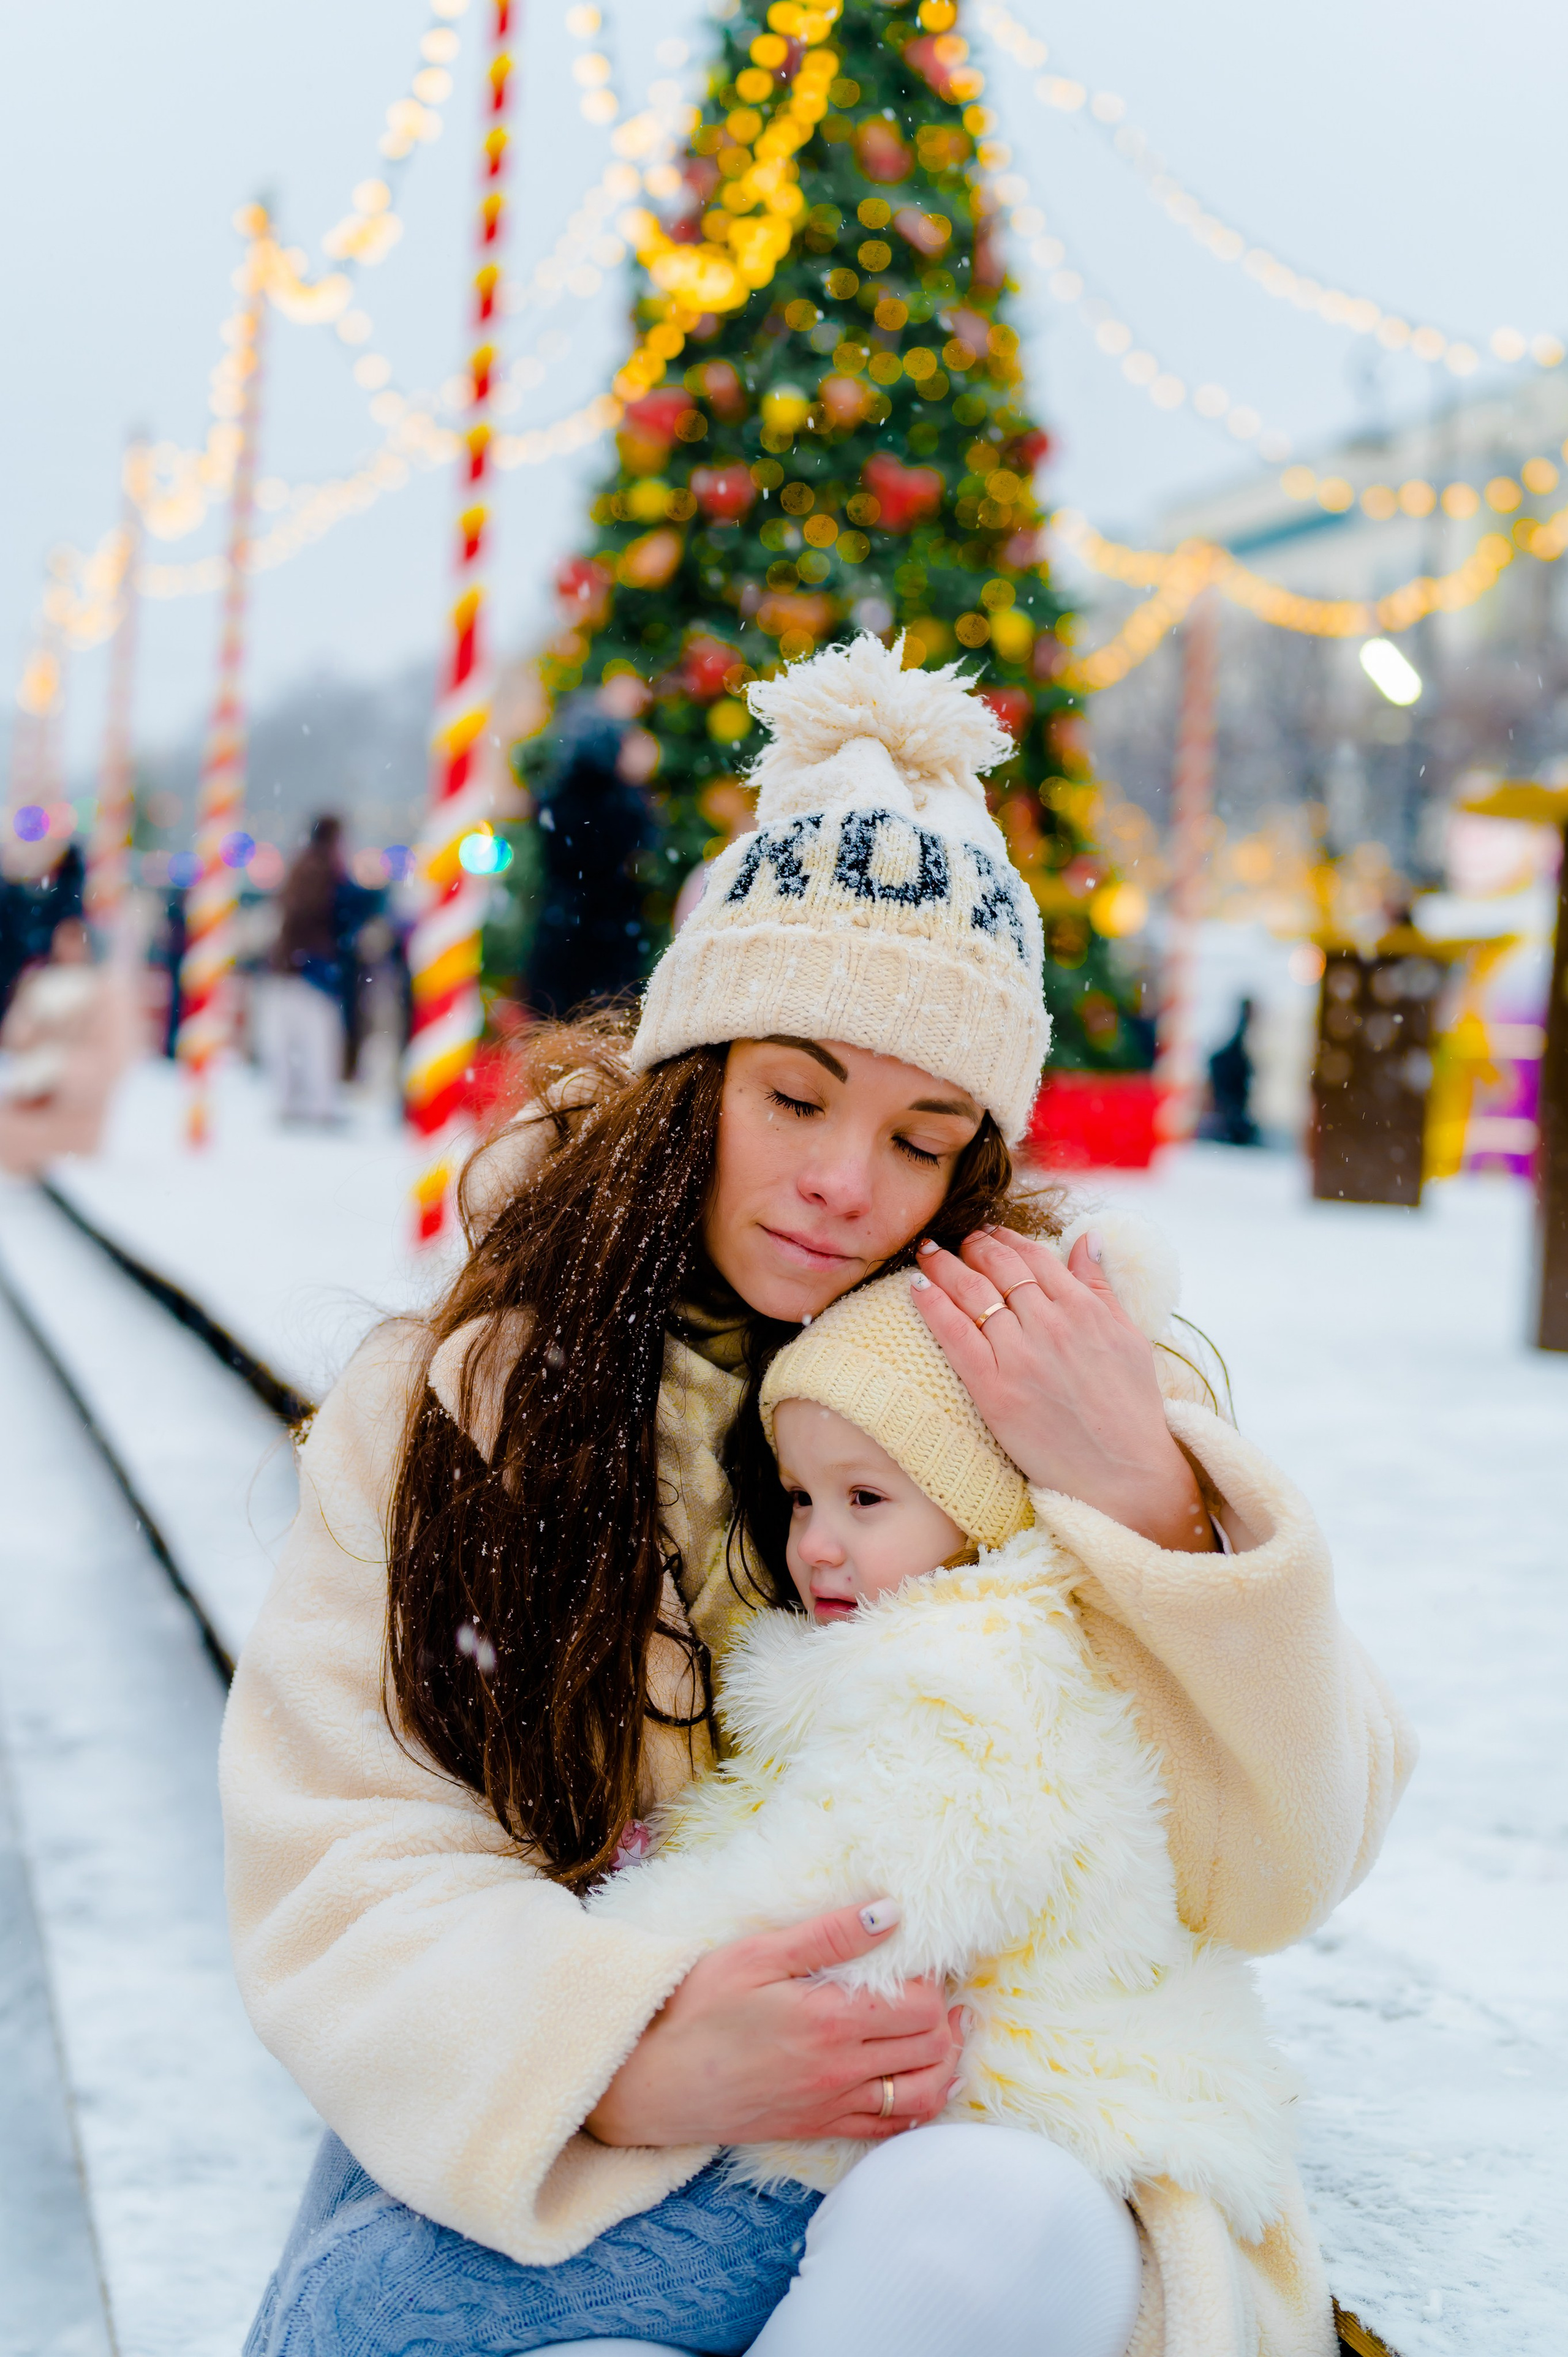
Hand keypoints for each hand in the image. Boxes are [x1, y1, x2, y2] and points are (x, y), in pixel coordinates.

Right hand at [586, 1901, 961, 2147]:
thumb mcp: (757, 1955)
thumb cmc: (696, 2009)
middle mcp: (841, 2070)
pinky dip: (919, 2105)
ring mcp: (832, 2106)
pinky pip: (890, 2129)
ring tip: (943, 2030)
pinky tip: (919, 2080)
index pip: (920, 2005)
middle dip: (946, 2016)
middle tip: (936, 1988)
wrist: (650, 2082)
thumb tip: (892, 1912)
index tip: (917, 1958)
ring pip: (923, 2095)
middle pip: (932, 2048)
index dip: (932, 1979)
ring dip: (946, 2062)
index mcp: (829, 2020)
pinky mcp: (818, 2128)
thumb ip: (830, 1936)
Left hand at [911, 1227, 1213, 1551]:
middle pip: (999, 1269)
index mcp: (1084, 1309)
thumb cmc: (1130, 1408)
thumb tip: (1088, 1238)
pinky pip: (955, 1336)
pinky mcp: (995, 1390)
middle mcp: (1050, 1325)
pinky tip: (917, 1286)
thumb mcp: (1129, 1337)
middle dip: (973, 1246)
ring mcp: (1020, 1356)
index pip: (1036, 1257)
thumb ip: (1102, 1286)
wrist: (1124, 1473)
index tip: (990, 1231)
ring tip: (928, 1251)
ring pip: (973, 1294)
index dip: (1007, 1239)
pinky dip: (933, 1306)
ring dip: (945, 1266)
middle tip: (955, 1237)